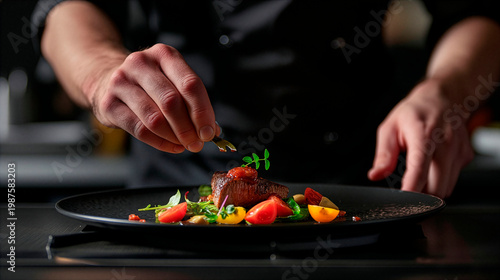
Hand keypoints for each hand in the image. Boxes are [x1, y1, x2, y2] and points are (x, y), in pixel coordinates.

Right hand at [91, 44, 216, 152]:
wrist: (108, 79)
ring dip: (174, 137)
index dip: (202, 112)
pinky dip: (160, 142)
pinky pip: (139, 129)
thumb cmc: (150, 84)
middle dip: (188, 128)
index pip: (190, 84)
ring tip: (184, 145)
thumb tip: (213, 130)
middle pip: (171, 101)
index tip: (209, 132)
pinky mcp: (109, 104)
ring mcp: (121, 82)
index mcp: (164, 55)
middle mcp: (141, 64)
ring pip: (155, 118)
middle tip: (197, 143)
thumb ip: (192, 102)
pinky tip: (171, 146)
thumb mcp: (172, 81)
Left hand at [368, 79, 474, 197]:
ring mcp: (458, 151)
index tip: (403, 201)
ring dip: (430, 189)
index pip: (419, 170)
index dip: (411, 190)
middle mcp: (445, 144)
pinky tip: (432, 166)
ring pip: (446, 188)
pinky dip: (441, 180)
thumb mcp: (389, 128)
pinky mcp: (465, 157)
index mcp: (424, 135)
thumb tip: (375, 175)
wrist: (443, 98)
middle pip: (436, 186)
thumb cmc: (414, 113)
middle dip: (420, 195)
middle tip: (406, 187)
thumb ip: (383, 155)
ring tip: (418, 174)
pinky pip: (453, 180)